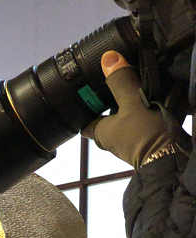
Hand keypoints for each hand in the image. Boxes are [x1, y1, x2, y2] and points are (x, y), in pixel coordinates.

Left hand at [83, 50, 185, 167]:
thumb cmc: (146, 137)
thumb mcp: (132, 102)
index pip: (85, 121)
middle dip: (115, 100)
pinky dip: (154, 108)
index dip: (85, 107)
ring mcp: (133, 138)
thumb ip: (120, 82)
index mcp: (101, 131)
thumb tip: (108, 60)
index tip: (88, 93)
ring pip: (130, 116)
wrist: (173, 157)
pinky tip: (163, 95)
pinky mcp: (150, 137)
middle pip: (109, 115)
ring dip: (136, 103)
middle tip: (120, 82)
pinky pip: (148, 119)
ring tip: (144, 85)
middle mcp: (114, 137)